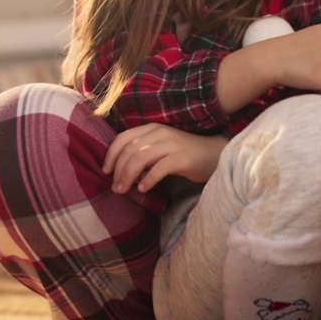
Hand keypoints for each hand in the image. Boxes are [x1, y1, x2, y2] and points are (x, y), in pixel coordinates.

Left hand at [104, 123, 228, 193]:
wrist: (214, 154)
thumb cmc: (185, 153)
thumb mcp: (160, 148)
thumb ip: (143, 154)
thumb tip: (122, 171)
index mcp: (152, 128)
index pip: (123, 138)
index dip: (111, 155)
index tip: (106, 172)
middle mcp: (160, 133)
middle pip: (130, 150)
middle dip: (118, 170)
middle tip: (115, 188)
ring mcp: (172, 144)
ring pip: (141, 158)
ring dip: (128, 176)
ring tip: (124, 191)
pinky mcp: (182, 158)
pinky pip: (160, 168)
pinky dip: (148, 179)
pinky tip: (144, 189)